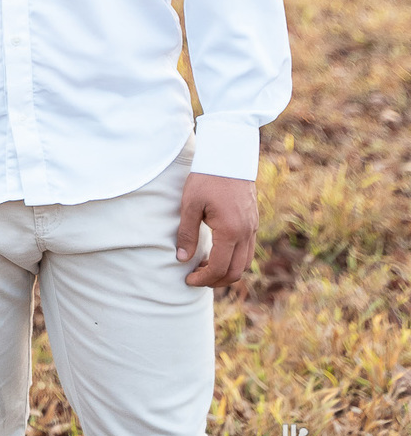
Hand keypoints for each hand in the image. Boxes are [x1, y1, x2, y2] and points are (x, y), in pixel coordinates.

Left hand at [176, 173, 257, 287]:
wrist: (228, 155)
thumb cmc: (206, 177)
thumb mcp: (190, 204)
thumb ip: (187, 233)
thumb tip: (182, 259)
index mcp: (231, 231)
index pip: (219, 267)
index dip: (203, 278)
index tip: (188, 279)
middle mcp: (246, 233)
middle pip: (236, 272)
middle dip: (216, 280)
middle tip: (196, 277)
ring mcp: (252, 228)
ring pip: (245, 263)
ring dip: (227, 271)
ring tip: (206, 266)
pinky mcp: (253, 222)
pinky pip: (248, 250)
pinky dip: (234, 259)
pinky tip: (218, 252)